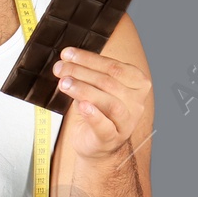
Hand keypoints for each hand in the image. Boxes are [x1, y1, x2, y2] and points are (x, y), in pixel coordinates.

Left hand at [52, 46, 150, 160]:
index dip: (89, 58)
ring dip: (84, 90)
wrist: (96, 142)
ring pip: (109, 103)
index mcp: (137, 84)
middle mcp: (136, 103)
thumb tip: (66, 59)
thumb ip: (87, 73)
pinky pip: (105, 126)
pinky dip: (93, 114)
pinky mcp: (112, 138)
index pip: (114, 66)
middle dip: (81, 72)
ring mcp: (127, 122)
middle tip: (60, 68)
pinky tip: (81, 105)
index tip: (67, 54)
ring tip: (64, 83)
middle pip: (109, 82)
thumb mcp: (95, 87)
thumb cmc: (97, 110)